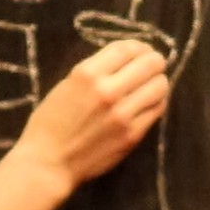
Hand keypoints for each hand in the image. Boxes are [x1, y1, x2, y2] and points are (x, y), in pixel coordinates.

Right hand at [13, 39, 170, 192]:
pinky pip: (157, 109)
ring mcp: (123, 114)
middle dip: (154, 61)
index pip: (126, 48)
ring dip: (158, 81)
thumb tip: (125, 61)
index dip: (138, 46)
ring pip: (160, 85)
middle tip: (152, 66)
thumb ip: (95, 72)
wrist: (49, 163)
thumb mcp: (66, 86)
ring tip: (151, 85)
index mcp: (86, 74)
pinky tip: (148, 103)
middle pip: (150, 63)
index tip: (141, 51)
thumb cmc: (50, 124)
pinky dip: (156, 102)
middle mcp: (107, 90)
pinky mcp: (133, 134)